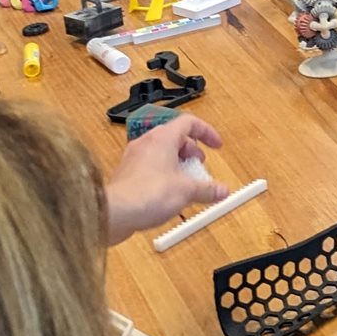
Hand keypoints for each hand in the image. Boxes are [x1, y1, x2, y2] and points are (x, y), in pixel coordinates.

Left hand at [105, 113, 226, 243]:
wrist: (114, 213)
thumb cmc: (147, 194)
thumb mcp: (187, 191)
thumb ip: (207, 189)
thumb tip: (222, 190)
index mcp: (163, 138)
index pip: (189, 122)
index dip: (207, 132)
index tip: (216, 145)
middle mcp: (146, 143)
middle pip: (175, 138)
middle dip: (192, 152)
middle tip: (200, 167)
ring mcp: (133, 158)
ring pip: (161, 153)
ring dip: (177, 165)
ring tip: (186, 184)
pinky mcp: (126, 174)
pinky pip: (149, 168)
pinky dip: (163, 175)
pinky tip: (168, 195)